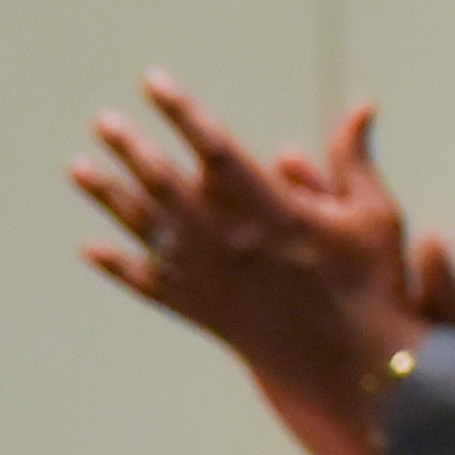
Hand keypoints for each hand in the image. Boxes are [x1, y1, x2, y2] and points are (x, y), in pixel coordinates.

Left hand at [72, 77, 432, 454]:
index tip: (153, 81)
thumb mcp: (375, 217)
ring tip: (78, 168)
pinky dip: (120, 269)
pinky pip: (152, 287)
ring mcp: (211, 280)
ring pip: (148, 230)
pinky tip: (91, 250)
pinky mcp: (205, 313)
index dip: (182, 112)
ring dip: (109, 197)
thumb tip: (361, 104)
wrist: (359, 372)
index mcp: (272, 212)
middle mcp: (230, 242)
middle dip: (132, 149)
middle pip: (167, 184)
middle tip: (104, 122)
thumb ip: (354, 160)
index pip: (215, 149)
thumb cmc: (372, 288)